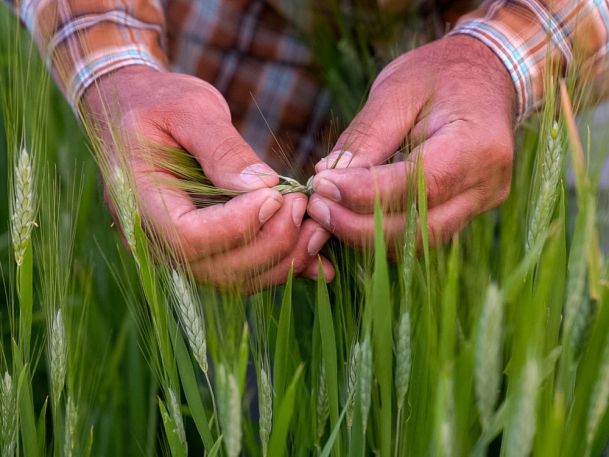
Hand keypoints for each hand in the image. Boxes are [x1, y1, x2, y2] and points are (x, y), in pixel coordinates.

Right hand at [84, 66, 332, 290]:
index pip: (188, 237)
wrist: (134, 112)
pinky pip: (243, 272)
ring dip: (283, 261)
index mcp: (140, 200)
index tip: (276, 195)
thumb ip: (222, 148)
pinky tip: (317, 262)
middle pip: (217, 267)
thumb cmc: (158, 103)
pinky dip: (281, 269)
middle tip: (303, 205)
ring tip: (316, 227)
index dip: (238, 225)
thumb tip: (263, 186)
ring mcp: (178, 250)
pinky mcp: (204, 249)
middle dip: (271, 243)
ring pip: (235, 279)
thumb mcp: (188, 109)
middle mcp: (155, 238)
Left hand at [307, 35, 515, 249]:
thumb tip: (327, 178)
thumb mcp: (396, 90)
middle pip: (419, 228)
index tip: (322, 186)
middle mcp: (487, 183)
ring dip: (367, 235)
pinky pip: (421, 235)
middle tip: (317, 207)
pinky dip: (383, 233)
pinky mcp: (468, 211)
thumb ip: (366, 137)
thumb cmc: (437, 75)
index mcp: (477, 144)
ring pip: (419, 242)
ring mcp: (481, 203)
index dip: (365, 194)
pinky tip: (351, 216)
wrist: (483, 75)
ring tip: (328, 211)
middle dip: (359, 225)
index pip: (419, 185)